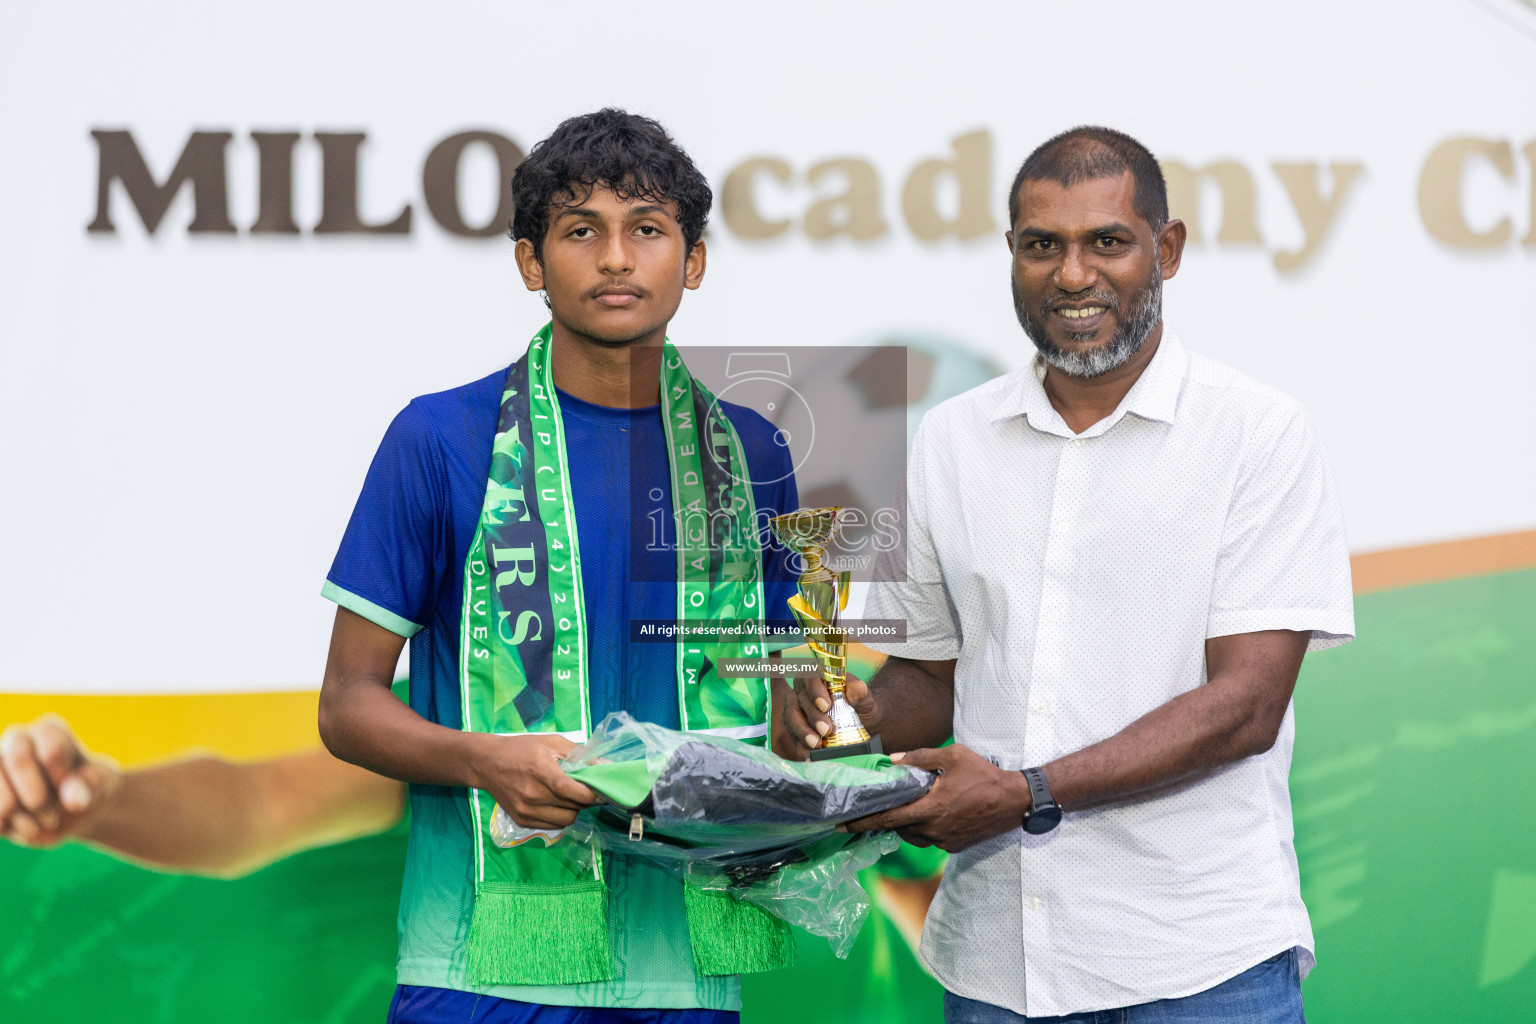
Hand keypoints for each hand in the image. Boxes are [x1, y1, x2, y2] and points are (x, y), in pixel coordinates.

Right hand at [0, 715, 121, 847]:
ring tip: (36, 829)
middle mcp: (17, 740)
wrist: (70, 810)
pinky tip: (20, 830)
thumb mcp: (102, 785)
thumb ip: (91, 786)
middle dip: (35, 796)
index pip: (51, 750)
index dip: (61, 780)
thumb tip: (73, 799)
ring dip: (14, 811)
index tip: (73, 796)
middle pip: (17, 757)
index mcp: (49, 732)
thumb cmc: (88, 788)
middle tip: (52, 819)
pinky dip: (0, 822)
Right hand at [470, 734, 598, 830]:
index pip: (571, 791)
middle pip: (573, 807)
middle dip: (584, 800)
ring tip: (568, 796)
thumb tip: (606, 766)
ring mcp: (526, 811)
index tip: (603, 791)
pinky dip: (560, 816)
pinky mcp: (522, 821)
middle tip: (583, 788)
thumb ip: (579, 754)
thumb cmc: (521, 749)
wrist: (487, 764)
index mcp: (540, 772)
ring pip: (566, 820)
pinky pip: (553, 826)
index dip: (591, 794)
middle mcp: (532, 796)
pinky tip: (555, 803)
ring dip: (574, 809)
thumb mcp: (551, 743)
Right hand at [772, 671, 880, 760]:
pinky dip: (800, 747)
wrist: (859, 722)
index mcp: (816, 676)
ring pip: (792, 718)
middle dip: (813, 717)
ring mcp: (795, 710)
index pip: (810, 677)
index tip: (826, 706)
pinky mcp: (794, 728)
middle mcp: (801, 690)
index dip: (815, 691)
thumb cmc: (859, 704)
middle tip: (826, 730)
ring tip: (816, 744)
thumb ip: (860, 692)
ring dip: (803, 732)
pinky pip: (793, 736)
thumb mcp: (864, 698)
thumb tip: (857, 687)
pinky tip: (809, 756)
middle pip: (800, 701)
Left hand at [841, 744, 1030, 852]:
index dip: (863, 822)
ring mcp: (945, 840)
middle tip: (863, 815)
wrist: (1015, 800)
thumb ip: (920, 757)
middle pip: (897, 829)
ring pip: (913, 836)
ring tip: (899, 809)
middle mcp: (935, 829)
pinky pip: (929, 839)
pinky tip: (924, 814)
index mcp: (931, 808)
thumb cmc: (984, 775)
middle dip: (879, 823)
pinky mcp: (955, 846)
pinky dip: (921, 828)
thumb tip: (893, 760)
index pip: (888, 818)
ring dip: (903, 825)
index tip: (843, 823)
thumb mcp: (952, 756)